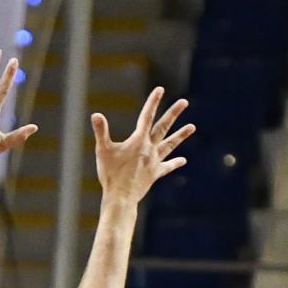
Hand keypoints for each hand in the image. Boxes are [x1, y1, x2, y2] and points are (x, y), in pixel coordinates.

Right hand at [91, 86, 192, 205]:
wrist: (121, 198)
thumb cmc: (110, 174)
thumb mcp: (103, 151)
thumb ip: (101, 131)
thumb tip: (95, 115)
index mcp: (138, 141)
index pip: (146, 117)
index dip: (152, 102)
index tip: (160, 89)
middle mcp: (149, 149)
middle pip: (163, 127)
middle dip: (173, 113)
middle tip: (184, 102)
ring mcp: (154, 161)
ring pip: (170, 145)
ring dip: (181, 135)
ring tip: (192, 127)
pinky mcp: (155, 174)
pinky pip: (167, 167)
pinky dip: (174, 163)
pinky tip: (183, 160)